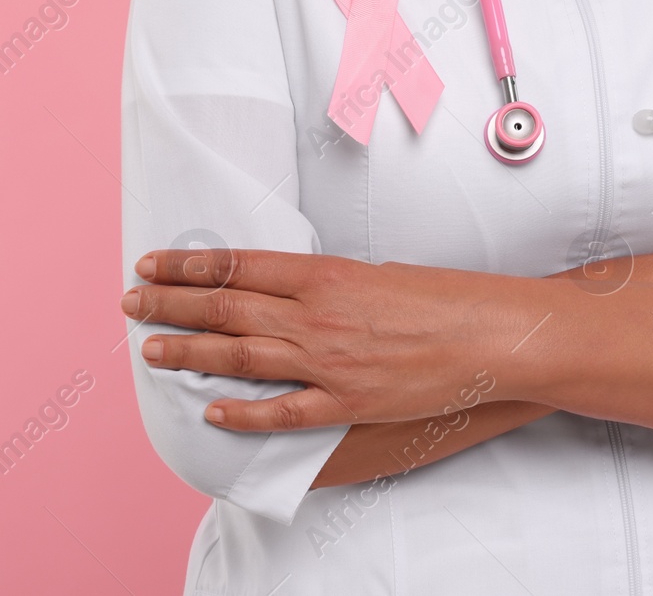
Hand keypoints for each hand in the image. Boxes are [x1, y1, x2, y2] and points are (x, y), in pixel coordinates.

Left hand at [122, 250, 538, 430]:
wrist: (493, 334)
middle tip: (132, 303)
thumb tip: (293, 294)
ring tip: (152, 350)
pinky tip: (212, 411)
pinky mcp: (347, 401)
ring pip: (238, 357)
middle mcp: (318, 316)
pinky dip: (241, 413)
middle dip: (170, 305)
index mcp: (328, 275)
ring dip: (188, 353)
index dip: (188, 267)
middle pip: (225, 308)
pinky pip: (280, 411)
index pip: (239, 267)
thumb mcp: (382, 273)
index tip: (153, 265)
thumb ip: (331, 286)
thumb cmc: (448, 298)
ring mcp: (329, 362)